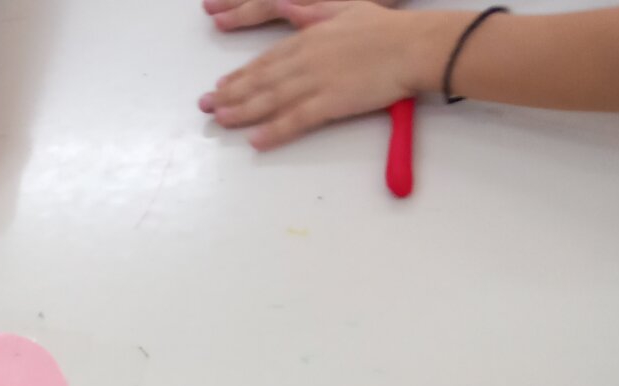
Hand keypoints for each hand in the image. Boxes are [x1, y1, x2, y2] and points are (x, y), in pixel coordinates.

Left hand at [199, 2, 444, 150]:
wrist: (412, 45)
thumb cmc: (385, 29)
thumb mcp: (343, 9)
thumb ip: (311, 12)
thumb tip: (284, 7)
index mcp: (309, 37)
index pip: (267, 59)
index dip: (241, 74)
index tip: (222, 85)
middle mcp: (306, 59)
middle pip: (261, 79)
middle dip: (231, 93)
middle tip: (206, 106)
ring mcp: (317, 81)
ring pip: (271, 99)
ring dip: (243, 112)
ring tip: (220, 121)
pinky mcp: (331, 103)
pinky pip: (296, 120)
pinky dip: (274, 131)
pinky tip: (256, 140)